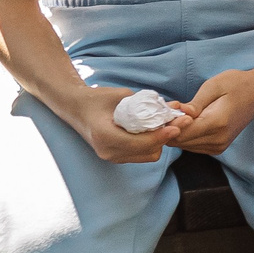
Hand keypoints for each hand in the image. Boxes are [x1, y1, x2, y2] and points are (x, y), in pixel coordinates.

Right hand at [72, 84, 191, 164]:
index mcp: (105, 136)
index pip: (140, 143)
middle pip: (148, 152)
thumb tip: (172, 107)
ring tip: (167, 125)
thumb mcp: (120, 96)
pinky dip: (152, 144)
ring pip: (147, 156)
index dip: (161, 136)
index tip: (176, 127)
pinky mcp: (116, 157)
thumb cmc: (96, 98)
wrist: (75, 107)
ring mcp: (111, 156)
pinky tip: (155, 130)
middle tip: (178, 122)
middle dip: (165, 138)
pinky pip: (141, 154)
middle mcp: (108, 151)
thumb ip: (145, 103)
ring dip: (160, 142)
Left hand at [167, 67, 253, 155]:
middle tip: (175, 108)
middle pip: (179, 142)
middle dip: (171, 126)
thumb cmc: (237, 84)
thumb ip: (195, 103)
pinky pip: (192, 146)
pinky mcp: (218, 147)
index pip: (179, 134)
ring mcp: (219, 146)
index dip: (168, 122)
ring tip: (185, 113)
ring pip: (183, 145)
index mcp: (216, 123)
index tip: (171, 106)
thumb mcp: (214, 86)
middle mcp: (218, 139)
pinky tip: (191, 121)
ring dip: (178, 131)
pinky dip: (186, 135)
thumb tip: (179, 114)